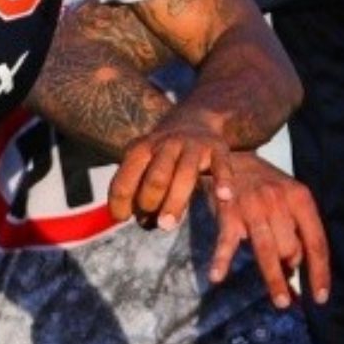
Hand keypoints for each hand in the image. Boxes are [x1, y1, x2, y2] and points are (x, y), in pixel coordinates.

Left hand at [109, 113, 229, 231]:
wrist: (193, 118)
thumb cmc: (162, 154)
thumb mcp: (143, 162)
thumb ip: (137, 189)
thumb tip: (137, 221)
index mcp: (141, 150)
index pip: (125, 178)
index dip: (120, 201)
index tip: (122, 218)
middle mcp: (165, 145)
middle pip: (156, 178)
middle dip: (150, 203)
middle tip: (154, 223)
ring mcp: (192, 146)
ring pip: (185, 174)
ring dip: (175, 202)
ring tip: (167, 226)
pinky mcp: (217, 148)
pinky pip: (221, 165)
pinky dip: (223, 181)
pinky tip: (224, 197)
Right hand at [207, 152, 329, 308]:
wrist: (234, 156)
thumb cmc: (266, 185)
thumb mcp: (289, 198)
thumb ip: (296, 229)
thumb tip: (297, 269)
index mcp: (300, 198)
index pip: (316, 241)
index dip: (319, 272)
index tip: (320, 297)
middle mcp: (279, 202)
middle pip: (291, 249)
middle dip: (290, 267)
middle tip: (286, 277)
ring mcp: (253, 207)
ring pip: (267, 251)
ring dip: (275, 279)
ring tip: (281, 302)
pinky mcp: (228, 212)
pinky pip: (227, 242)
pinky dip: (221, 260)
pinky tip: (217, 277)